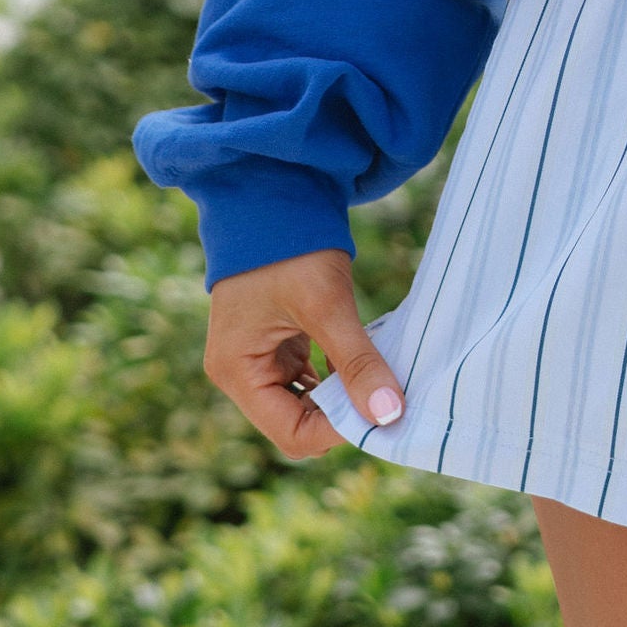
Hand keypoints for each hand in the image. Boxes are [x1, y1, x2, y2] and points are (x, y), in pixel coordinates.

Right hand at [204, 248, 403, 459]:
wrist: (274, 193)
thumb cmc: (290, 246)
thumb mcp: (327, 304)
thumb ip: (357, 362)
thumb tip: (389, 414)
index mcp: (237, 371)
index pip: (291, 433)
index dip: (338, 431)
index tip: (383, 413)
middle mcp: (239, 373)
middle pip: (296, 423)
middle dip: (341, 416)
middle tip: (387, 398)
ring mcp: (256, 359)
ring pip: (304, 403)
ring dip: (341, 397)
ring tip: (379, 379)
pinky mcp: (274, 344)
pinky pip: (306, 378)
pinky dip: (335, 376)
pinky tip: (364, 362)